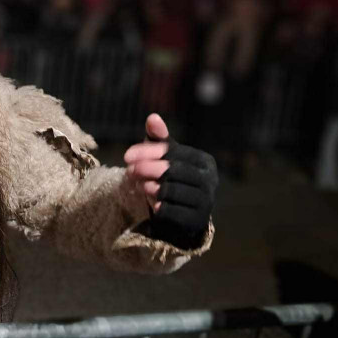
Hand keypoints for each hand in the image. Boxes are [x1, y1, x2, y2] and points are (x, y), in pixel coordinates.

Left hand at [124, 114, 216, 247]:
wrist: (182, 214)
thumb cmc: (172, 179)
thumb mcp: (165, 158)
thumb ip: (158, 139)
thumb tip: (152, 117)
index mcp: (204, 161)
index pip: (174, 152)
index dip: (149, 152)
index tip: (126, 156)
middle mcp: (210, 180)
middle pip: (173, 171)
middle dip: (147, 169)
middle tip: (129, 171)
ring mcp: (206, 202)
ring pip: (172, 191)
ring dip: (151, 187)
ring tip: (140, 186)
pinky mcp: (196, 221)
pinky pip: (174, 212)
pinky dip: (160, 207)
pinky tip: (153, 204)